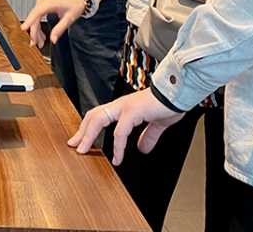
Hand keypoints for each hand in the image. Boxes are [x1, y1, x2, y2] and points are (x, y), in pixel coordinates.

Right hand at [21, 0, 86, 46]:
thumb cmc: (73, 5)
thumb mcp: (69, 19)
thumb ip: (60, 29)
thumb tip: (53, 39)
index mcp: (50, 3)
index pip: (37, 13)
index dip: (30, 21)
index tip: (25, 29)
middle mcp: (43, 1)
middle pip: (34, 17)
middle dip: (33, 32)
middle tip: (34, 43)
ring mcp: (41, 2)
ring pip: (34, 18)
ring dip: (36, 30)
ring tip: (39, 41)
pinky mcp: (41, 5)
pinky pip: (36, 16)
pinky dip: (37, 26)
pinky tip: (40, 34)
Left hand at [68, 88, 185, 165]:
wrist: (178, 94)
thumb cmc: (168, 104)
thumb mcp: (157, 124)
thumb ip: (148, 135)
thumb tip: (142, 148)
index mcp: (123, 107)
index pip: (98, 115)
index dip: (88, 127)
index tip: (80, 140)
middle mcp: (120, 105)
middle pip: (92, 116)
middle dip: (81, 131)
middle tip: (74, 145)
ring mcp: (124, 107)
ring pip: (98, 120)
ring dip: (89, 136)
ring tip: (84, 150)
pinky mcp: (133, 112)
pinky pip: (120, 132)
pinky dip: (117, 146)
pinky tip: (117, 158)